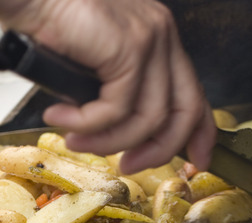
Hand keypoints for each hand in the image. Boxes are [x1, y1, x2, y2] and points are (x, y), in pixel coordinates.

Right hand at [3, 0, 215, 173]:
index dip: (200, 133)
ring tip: (76, 139)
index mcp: (159, 37)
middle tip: (128, 166)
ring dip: (109, 141)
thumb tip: (126, 137)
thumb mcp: (97, 67)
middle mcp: (162, 35)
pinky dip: (88, 123)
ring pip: (148, 118)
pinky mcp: (130, 47)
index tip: (195, 161)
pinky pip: (117, 109)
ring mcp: (151, 39)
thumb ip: (118, 91)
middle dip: (159, 150)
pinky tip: (62, 117)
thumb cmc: (51, 27)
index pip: (195, 93)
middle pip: (184, 111)